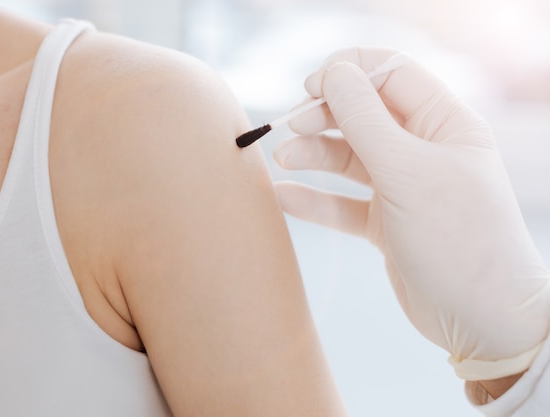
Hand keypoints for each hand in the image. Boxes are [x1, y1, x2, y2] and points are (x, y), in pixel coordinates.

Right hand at [274, 47, 549, 380]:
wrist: (482, 320)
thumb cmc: (458, 240)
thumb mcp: (408, 172)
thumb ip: (365, 120)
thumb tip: (333, 73)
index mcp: (444, 123)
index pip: (391, 75)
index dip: (348, 72)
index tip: (310, 85)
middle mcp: (423, 150)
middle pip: (363, 114)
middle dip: (324, 116)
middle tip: (291, 127)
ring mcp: (402, 187)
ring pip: (348, 157)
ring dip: (313, 154)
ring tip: (283, 159)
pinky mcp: (385, 222)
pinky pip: (342, 202)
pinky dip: (314, 198)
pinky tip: (285, 194)